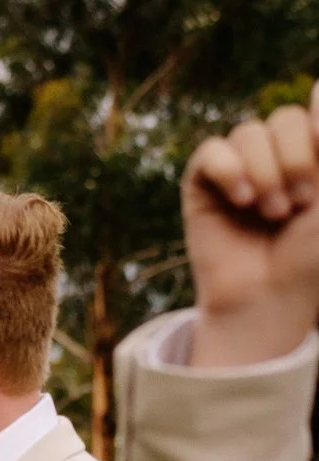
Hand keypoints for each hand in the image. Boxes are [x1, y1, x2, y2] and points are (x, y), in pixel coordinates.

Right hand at [185, 87, 318, 367]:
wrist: (271, 296)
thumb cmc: (313, 253)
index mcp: (311, 150)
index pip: (312, 112)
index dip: (316, 139)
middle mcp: (275, 153)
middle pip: (284, 117)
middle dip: (296, 160)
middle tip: (298, 204)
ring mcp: (238, 166)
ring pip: (249, 132)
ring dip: (265, 174)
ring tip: (271, 212)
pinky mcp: (204, 183)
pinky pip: (212, 151)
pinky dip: (229, 170)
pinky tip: (241, 200)